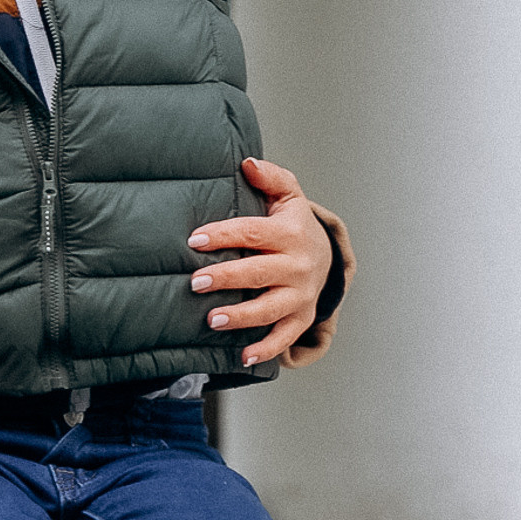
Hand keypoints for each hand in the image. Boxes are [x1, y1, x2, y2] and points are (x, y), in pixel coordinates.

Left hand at [187, 157, 333, 366]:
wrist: (326, 256)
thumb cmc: (294, 224)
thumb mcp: (288, 195)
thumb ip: (270, 177)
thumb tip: (247, 163)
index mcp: (290, 233)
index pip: (251, 233)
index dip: (222, 236)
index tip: (194, 241)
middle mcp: (298, 266)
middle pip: (258, 272)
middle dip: (226, 278)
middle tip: (196, 282)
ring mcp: (301, 295)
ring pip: (270, 309)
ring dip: (241, 317)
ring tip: (212, 319)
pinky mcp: (301, 318)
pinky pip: (284, 337)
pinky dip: (265, 349)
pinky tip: (243, 356)